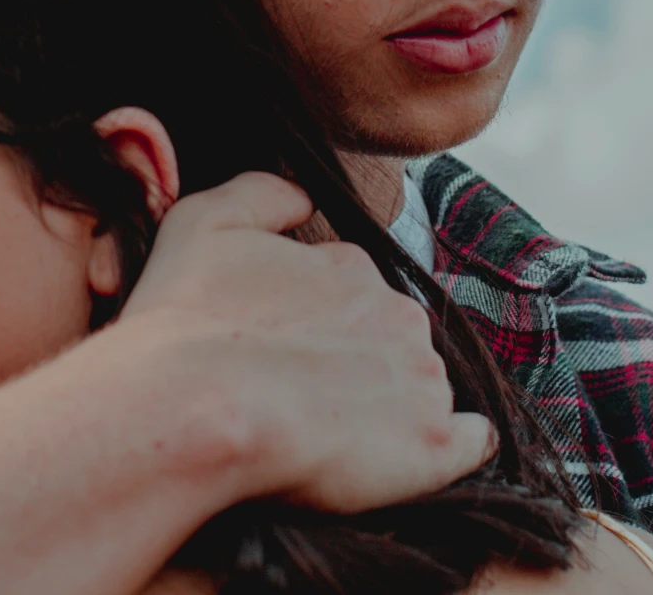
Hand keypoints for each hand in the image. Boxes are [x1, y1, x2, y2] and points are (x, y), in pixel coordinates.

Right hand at [111, 171, 494, 512]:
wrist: (190, 408)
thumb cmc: (184, 321)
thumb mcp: (202, 220)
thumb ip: (262, 194)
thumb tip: (305, 198)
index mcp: (350, 268)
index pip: (351, 293)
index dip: (316, 327)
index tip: (283, 354)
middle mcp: (399, 314)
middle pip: (391, 341)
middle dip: (358, 365)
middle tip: (302, 400)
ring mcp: (423, 380)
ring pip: (423, 390)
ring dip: (392, 409)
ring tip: (331, 442)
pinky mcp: (434, 446)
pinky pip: (469, 443)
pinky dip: (453, 448)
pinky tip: (411, 457)